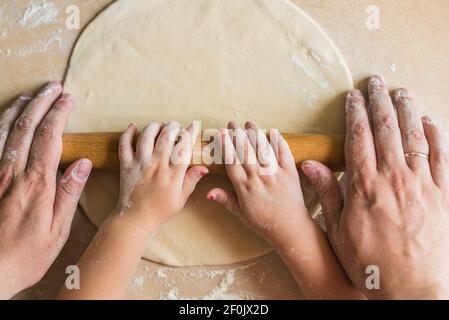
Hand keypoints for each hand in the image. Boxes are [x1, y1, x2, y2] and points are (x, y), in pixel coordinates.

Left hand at [0, 83, 91, 298]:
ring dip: (18, 109)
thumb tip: (82, 163)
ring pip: (4, 131)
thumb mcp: (57, 230)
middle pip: (26, 127)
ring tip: (30, 95)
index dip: (58, 114)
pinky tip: (4, 118)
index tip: (68, 99)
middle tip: (53, 87)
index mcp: (37, 184)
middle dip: (41, 102)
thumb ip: (68, 193)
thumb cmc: (26, 254)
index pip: (49, 138)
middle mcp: (13, 174)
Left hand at [112, 121, 208, 231]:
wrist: (136, 218)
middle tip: (176, 126)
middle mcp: (156, 166)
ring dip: (154, 126)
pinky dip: (128, 133)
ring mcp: (139, 164)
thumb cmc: (160, 210)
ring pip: (146, 136)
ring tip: (160, 126)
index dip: (190, 133)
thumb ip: (191, 180)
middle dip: (173, 126)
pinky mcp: (126, 165)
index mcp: (172, 175)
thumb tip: (204, 167)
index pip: (184, 148)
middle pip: (166, 137)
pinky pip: (124, 144)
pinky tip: (134, 126)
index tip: (194, 125)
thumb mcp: (181, 198)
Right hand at [207, 121, 308, 245]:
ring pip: (262, 149)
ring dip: (255, 134)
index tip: (221, 133)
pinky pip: (284, 153)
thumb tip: (208, 193)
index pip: (232, 161)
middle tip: (232, 123)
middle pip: (245, 151)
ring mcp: (275, 174)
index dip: (226, 145)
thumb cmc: (264, 223)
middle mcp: (259, 178)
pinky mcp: (290, 173)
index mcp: (244, 187)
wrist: (290, 228)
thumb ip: (225, 199)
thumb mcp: (241, 213)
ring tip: (248, 123)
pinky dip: (278, 141)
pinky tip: (272, 131)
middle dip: (237, 134)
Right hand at [302, 76, 448, 298]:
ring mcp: (421, 184)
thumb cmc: (371, 261)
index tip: (353, 96)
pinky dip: (437, 136)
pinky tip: (430, 121)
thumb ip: (328, 193)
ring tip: (401, 91)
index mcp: (364, 186)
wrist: (412, 287)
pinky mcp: (443, 194)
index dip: (355, 113)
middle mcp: (393, 178)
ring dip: (407, 111)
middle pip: (386, 129)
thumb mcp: (338, 230)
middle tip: (375, 82)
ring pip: (414, 137)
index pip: (359, 138)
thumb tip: (312, 165)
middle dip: (379, 101)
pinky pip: (442, 157)